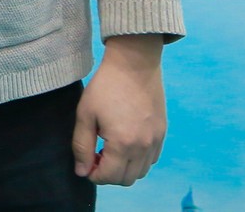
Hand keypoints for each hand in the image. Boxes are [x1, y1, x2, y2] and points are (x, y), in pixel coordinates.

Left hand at [72, 34, 166, 185]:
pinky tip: (125, 144)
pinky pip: (151, 159)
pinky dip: (138, 160)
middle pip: (126, 179)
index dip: (94, 175)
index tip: (85, 163)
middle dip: (108, 174)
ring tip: (109, 150)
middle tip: (96, 156)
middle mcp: (144, 147)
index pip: (109, 176)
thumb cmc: (105, 87)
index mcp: (123, 143)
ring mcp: (156, 141)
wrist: (134, 64)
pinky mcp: (162, 133)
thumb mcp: (85, 114)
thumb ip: (82, 146)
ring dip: (124, 168)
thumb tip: (82, 172)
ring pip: (140, 172)